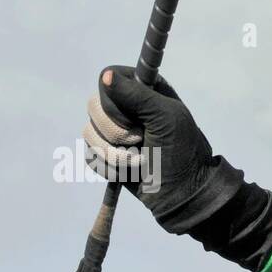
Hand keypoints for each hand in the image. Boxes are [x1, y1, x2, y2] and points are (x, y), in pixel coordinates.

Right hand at [83, 65, 231, 234]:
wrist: (183, 194)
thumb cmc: (182, 152)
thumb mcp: (166, 118)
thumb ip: (137, 95)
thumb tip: (105, 76)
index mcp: (143, 91)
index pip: (108, 78)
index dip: (116, 100)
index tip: (137, 117)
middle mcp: (126, 108)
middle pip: (93, 107)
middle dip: (118, 132)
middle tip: (142, 140)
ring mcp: (114, 133)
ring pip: (88, 133)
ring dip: (116, 154)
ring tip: (141, 161)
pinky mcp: (108, 156)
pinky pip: (90, 156)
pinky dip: (110, 168)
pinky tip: (131, 172)